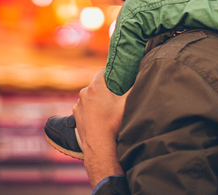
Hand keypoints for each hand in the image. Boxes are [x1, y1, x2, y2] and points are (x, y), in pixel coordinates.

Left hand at [73, 68, 128, 186]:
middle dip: (105, 88)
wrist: (99, 146)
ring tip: (107, 110)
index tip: (118, 79)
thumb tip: (141, 77)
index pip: (104, 71)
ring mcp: (78, 104)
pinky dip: (90, 109)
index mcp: (96, 86)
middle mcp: (84, 92)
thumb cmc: (113, 123)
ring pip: (90, 96)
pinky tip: (98, 117)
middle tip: (116, 96)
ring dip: (97, 99)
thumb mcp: (127, 104)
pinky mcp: (76, 114)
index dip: (112, 73)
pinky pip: (84, 107)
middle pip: (97, 84)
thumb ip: (134, 88)